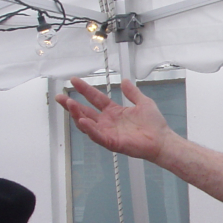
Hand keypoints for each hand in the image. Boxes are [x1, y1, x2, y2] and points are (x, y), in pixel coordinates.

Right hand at [55, 78, 173, 161]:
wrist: (162, 140)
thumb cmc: (154, 124)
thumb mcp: (143, 102)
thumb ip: (133, 92)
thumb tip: (125, 80)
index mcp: (114, 112)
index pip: (95, 99)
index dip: (85, 90)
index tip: (74, 80)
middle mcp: (108, 122)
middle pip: (85, 112)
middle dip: (71, 105)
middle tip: (60, 97)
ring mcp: (108, 132)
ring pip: (87, 124)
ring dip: (77, 114)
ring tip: (70, 104)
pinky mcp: (112, 142)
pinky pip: (97, 136)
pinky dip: (89, 129)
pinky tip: (83, 120)